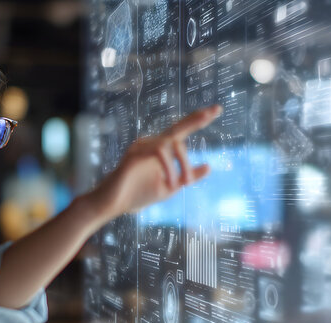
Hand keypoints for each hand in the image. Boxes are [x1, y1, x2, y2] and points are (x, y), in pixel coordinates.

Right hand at [89, 104, 222, 219]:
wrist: (113, 205)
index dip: (198, 120)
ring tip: (183, 184)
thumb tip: (209, 165)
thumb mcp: (170, 186)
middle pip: (178, 127)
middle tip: (216, 110)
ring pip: (173, 144)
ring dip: (183, 165)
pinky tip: (172, 182)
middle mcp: (151, 143)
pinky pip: (160, 152)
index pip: (182, 131)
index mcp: (160, 149)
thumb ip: (188, 175)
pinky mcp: (135, 154)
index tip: (216, 110)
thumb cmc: (138, 195)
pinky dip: (170, 168)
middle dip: (197, 119)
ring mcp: (142, 147)